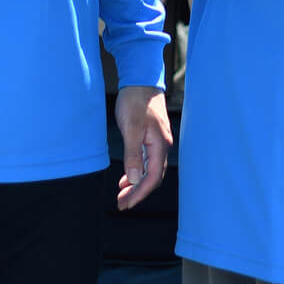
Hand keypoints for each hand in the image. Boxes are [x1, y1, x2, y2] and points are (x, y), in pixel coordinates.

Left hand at [113, 85, 172, 209]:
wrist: (141, 80)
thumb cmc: (136, 101)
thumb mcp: (131, 128)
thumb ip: (133, 155)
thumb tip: (135, 180)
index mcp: (159, 146)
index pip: (151, 178)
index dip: (139, 194)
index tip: (125, 204)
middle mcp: (162, 147)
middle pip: (152, 178)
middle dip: (137, 193)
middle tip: (121, 204)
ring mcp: (158, 142)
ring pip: (149, 170)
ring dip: (136, 184)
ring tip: (122, 194)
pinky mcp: (151, 137)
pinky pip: (146, 161)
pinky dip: (137, 172)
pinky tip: (127, 177)